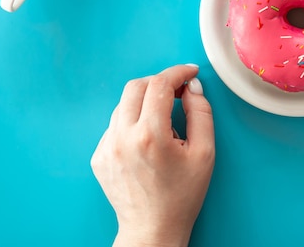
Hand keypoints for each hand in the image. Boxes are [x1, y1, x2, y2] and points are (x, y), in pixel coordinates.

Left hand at [91, 64, 214, 246]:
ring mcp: (106, 147)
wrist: (152, 229)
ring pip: (123, 104)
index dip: (178, 73)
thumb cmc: (181, 196)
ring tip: (163, 123)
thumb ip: (201, 113)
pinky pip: (115, 125)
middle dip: (159, 82)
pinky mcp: (98, 156)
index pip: (160, 84)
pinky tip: (146, 141)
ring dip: (145, 102)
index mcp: (150, 136)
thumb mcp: (204, 153)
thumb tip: (192, 88)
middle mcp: (122, 137)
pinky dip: (132, 122)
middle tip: (177, 91)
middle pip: (136, 86)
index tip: (190, 73)